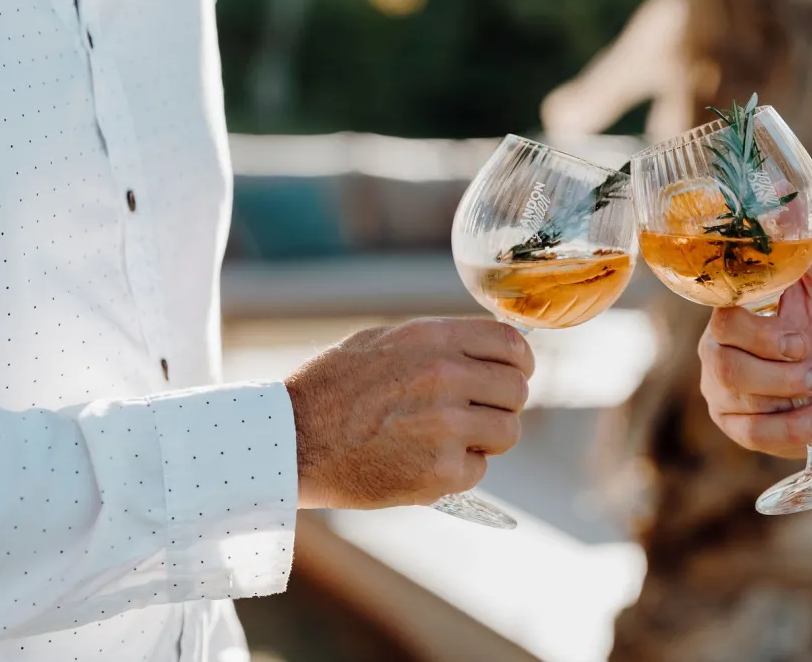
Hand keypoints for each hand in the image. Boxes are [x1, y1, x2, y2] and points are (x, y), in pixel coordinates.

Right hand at [284, 318, 533, 508]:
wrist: (292, 440)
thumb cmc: (332, 389)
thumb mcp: (384, 342)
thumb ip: (437, 344)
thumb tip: (485, 351)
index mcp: (433, 339)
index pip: (511, 343)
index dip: (519, 362)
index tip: (515, 373)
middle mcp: (446, 376)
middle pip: (517, 389)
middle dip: (503, 403)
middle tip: (478, 413)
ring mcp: (446, 425)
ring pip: (508, 432)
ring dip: (487, 439)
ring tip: (449, 440)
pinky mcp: (441, 471)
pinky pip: (478, 469)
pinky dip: (458, 471)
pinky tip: (423, 462)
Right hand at [697, 244, 811, 458]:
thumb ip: (807, 249)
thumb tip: (786, 204)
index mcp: (735, 313)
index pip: (724, 319)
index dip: (761, 334)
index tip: (802, 341)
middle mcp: (717, 351)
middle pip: (724, 364)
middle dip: (783, 374)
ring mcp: (722, 392)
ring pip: (740, 399)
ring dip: (796, 399)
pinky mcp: (736, 427)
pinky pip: (753, 433)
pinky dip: (797, 428)